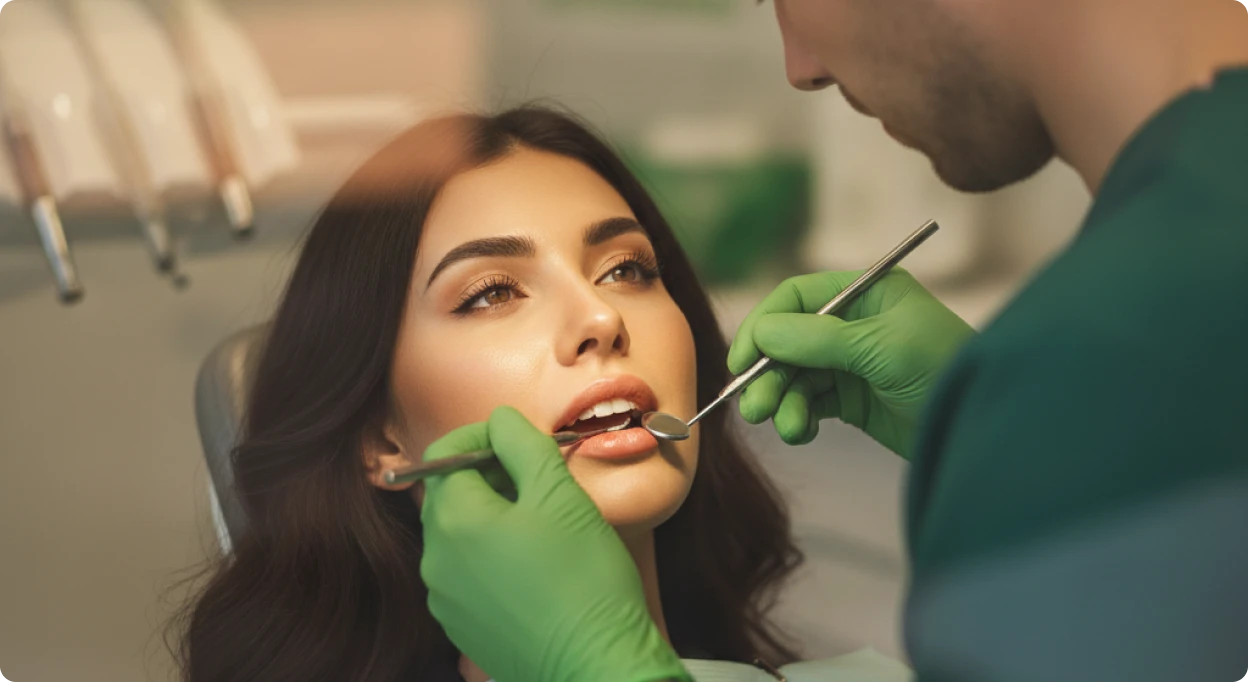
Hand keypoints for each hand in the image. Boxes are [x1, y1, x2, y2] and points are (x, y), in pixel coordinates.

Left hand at [420, 406, 689, 681]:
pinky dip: (495, 556)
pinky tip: (537, 565)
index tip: (518, 440)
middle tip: (539, 481)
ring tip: (545, 525)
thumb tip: (499, 420)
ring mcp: (446, 600)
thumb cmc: (585, 581)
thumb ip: (523, 444)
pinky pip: (469, 574)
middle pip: (450, 495)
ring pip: (461, 535)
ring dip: (494, 516)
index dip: (481, 436)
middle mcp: (436, 562)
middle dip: (489, 477)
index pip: (444, 454)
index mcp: (454, 522)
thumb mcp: (560, 494)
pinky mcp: (464, 627)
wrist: (598, 666)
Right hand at [727, 269, 973, 457]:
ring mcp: (852, 362)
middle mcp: (854, 322)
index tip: (741, 362)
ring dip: (782, 401)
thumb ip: (816, 339)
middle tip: (753, 408)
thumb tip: (762, 332)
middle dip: (768, 374)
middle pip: (788, 341)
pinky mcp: (853, 399)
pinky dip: (800, 417)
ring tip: (789, 428)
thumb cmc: (940, 370)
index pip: (796, 299)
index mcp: (865, 292)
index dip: (763, 327)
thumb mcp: (878, 348)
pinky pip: (810, 402)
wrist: (980, 426)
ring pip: (795, 376)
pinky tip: (803, 432)